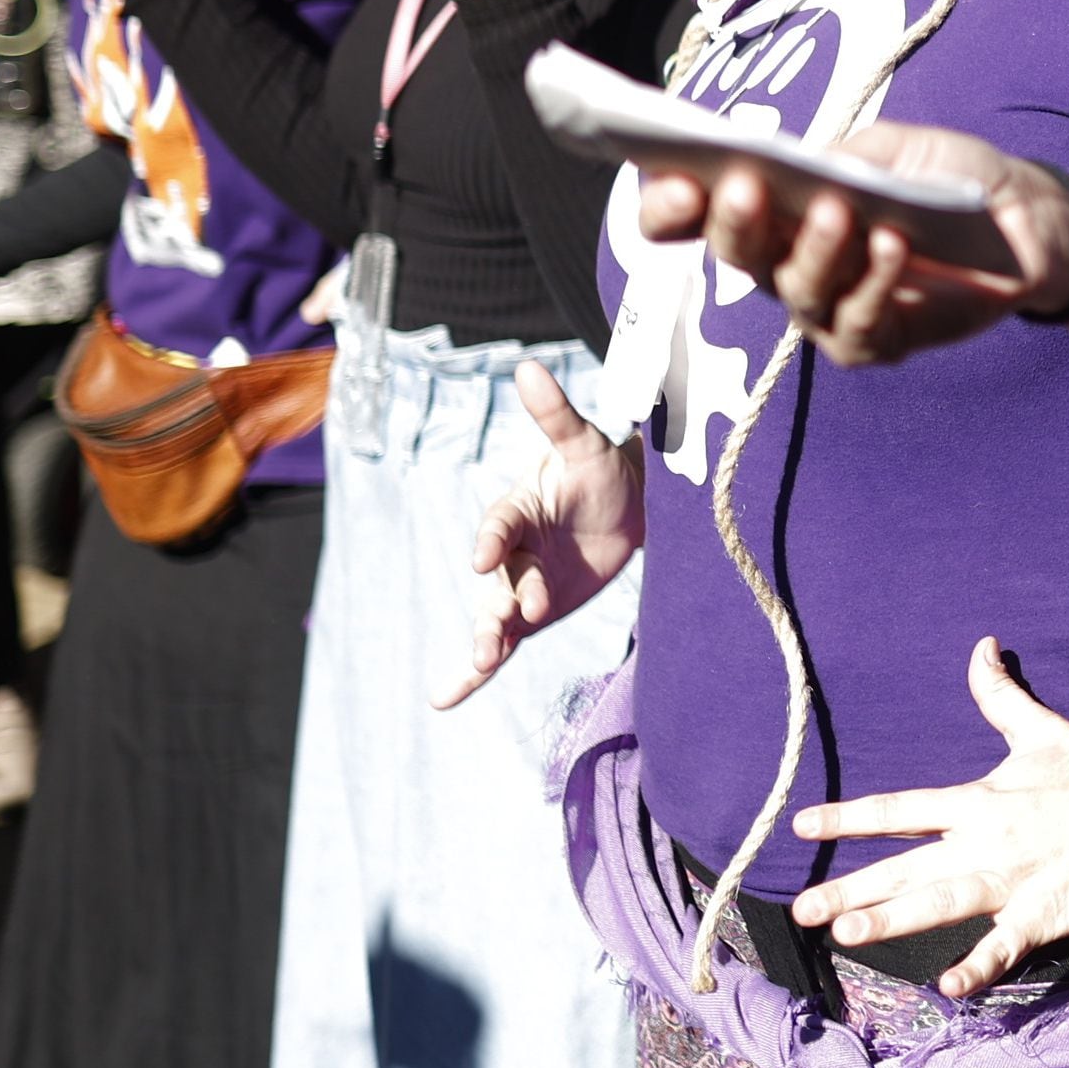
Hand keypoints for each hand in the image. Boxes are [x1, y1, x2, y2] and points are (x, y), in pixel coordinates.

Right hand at [437, 363, 646, 707]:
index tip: (487, 558)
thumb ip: (557, 415)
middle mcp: (510, 551)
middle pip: (498, 581)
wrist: (625, 505)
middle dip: (499, 604)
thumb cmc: (602, 468)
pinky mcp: (530, 615)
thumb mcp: (586, 444)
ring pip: (496, 617)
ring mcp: (518, 585)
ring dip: (487, 640)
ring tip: (481, 663)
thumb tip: (529, 367)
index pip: (501, 526)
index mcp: (516, 510)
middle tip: (500, 628)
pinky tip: (443, 700)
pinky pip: (501, 645)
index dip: (494, 541)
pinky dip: (472, 673)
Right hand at [632, 122, 1068, 367]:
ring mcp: (827, 308)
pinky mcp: (875, 341)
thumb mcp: (895, 150)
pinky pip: (856, 324)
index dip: (670, 203)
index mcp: (775, 210)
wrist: (1025, 219)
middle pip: (738, 252)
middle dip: (735, 220)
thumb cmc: (948, 177)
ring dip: (814, 249)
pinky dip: (873, 284)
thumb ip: (842, 157)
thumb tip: (797, 167)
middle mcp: (786, 263)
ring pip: (796, 289)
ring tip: (838, 210)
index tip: (673, 179)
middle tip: (745, 185)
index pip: (698, 214)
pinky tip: (891, 247)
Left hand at [786, 637, 1068, 997]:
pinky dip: (979, 966)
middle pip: (906, 865)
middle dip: (852, 887)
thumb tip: (981, 645)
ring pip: (941, 902)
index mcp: (977, 801)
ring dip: (892, 919)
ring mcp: (1012, 880)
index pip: (899, 810)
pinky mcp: (1044, 913)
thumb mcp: (1038, 729)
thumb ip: (999, 694)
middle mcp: (984, 842)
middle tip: (801, 909)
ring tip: (845, 934)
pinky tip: (948, 985)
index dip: (847, 818)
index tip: (801, 828)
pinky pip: (1005, 944)